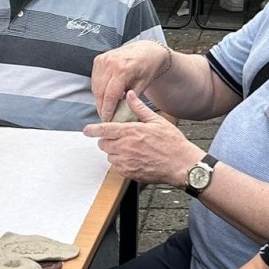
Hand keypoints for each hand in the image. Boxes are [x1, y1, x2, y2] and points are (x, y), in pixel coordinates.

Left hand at [85, 92, 199, 185]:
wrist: (181, 165)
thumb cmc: (172, 143)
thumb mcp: (157, 121)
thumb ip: (139, 108)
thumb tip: (130, 95)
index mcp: (131, 132)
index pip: (104, 129)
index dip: (92, 129)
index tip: (86, 130)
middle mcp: (126, 147)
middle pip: (104, 144)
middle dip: (107, 140)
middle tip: (119, 139)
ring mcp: (127, 162)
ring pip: (110, 156)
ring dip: (114, 152)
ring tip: (129, 149)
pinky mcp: (130, 173)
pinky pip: (117, 167)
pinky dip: (121, 163)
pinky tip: (133, 159)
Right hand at [90, 43, 171, 120]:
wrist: (146, 50)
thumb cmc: (147, 67)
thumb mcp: (143, 85)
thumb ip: (131, 100)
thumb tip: (119, 114)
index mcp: (123, 69)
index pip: (110, 95)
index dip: (107, 110)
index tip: (107, 121)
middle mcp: (110, 63)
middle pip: (100, 92)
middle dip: (102, 107)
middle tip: (106, 118)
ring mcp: (103, 59)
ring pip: (95, 87)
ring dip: (99, 100)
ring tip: (106, 109)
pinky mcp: (98, 59)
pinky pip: (94, 80)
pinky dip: (98, 90)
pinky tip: (105, 96)